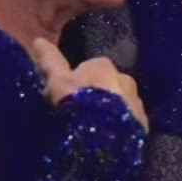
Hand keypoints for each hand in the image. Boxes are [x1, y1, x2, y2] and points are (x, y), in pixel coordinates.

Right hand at [33, 39, 147, 129]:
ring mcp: (136, 102)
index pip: (88, 68)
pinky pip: (128, 122)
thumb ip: (50, 61)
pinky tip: (107, 139)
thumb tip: (38, 40)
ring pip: (119, 103)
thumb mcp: (57, 82)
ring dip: (109, 112)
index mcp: (103, 66)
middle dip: (95, 96)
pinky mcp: (143, 124)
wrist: (102, 138)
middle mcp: (125, 79)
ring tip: (93, 130)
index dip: (76, 82)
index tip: (67, 96)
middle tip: (79, 114)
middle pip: (106, 86)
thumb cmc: (76, 103)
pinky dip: (119, 127)